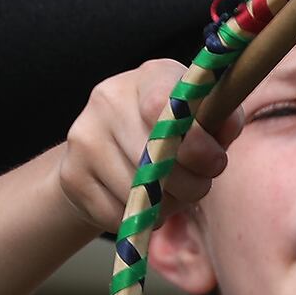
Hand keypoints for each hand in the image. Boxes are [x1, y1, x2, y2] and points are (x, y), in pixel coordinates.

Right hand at [58, 60, 244, 232]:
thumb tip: (225, 128)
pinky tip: (144, 204)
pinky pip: (115, 212)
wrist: (109, 150)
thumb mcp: (203, 117)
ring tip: (171, 196)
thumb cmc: (171, 132)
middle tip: (198, 188)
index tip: (214, 164)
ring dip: (165, 205)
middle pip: (152, 157)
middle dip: (188, 184)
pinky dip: (138, 218)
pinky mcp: (70, 175)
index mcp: (150, 77)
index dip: (194, 142)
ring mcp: (83, 136)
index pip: (163, 104)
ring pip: (135, 190)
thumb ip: (221, 120)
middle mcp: (108, 99)